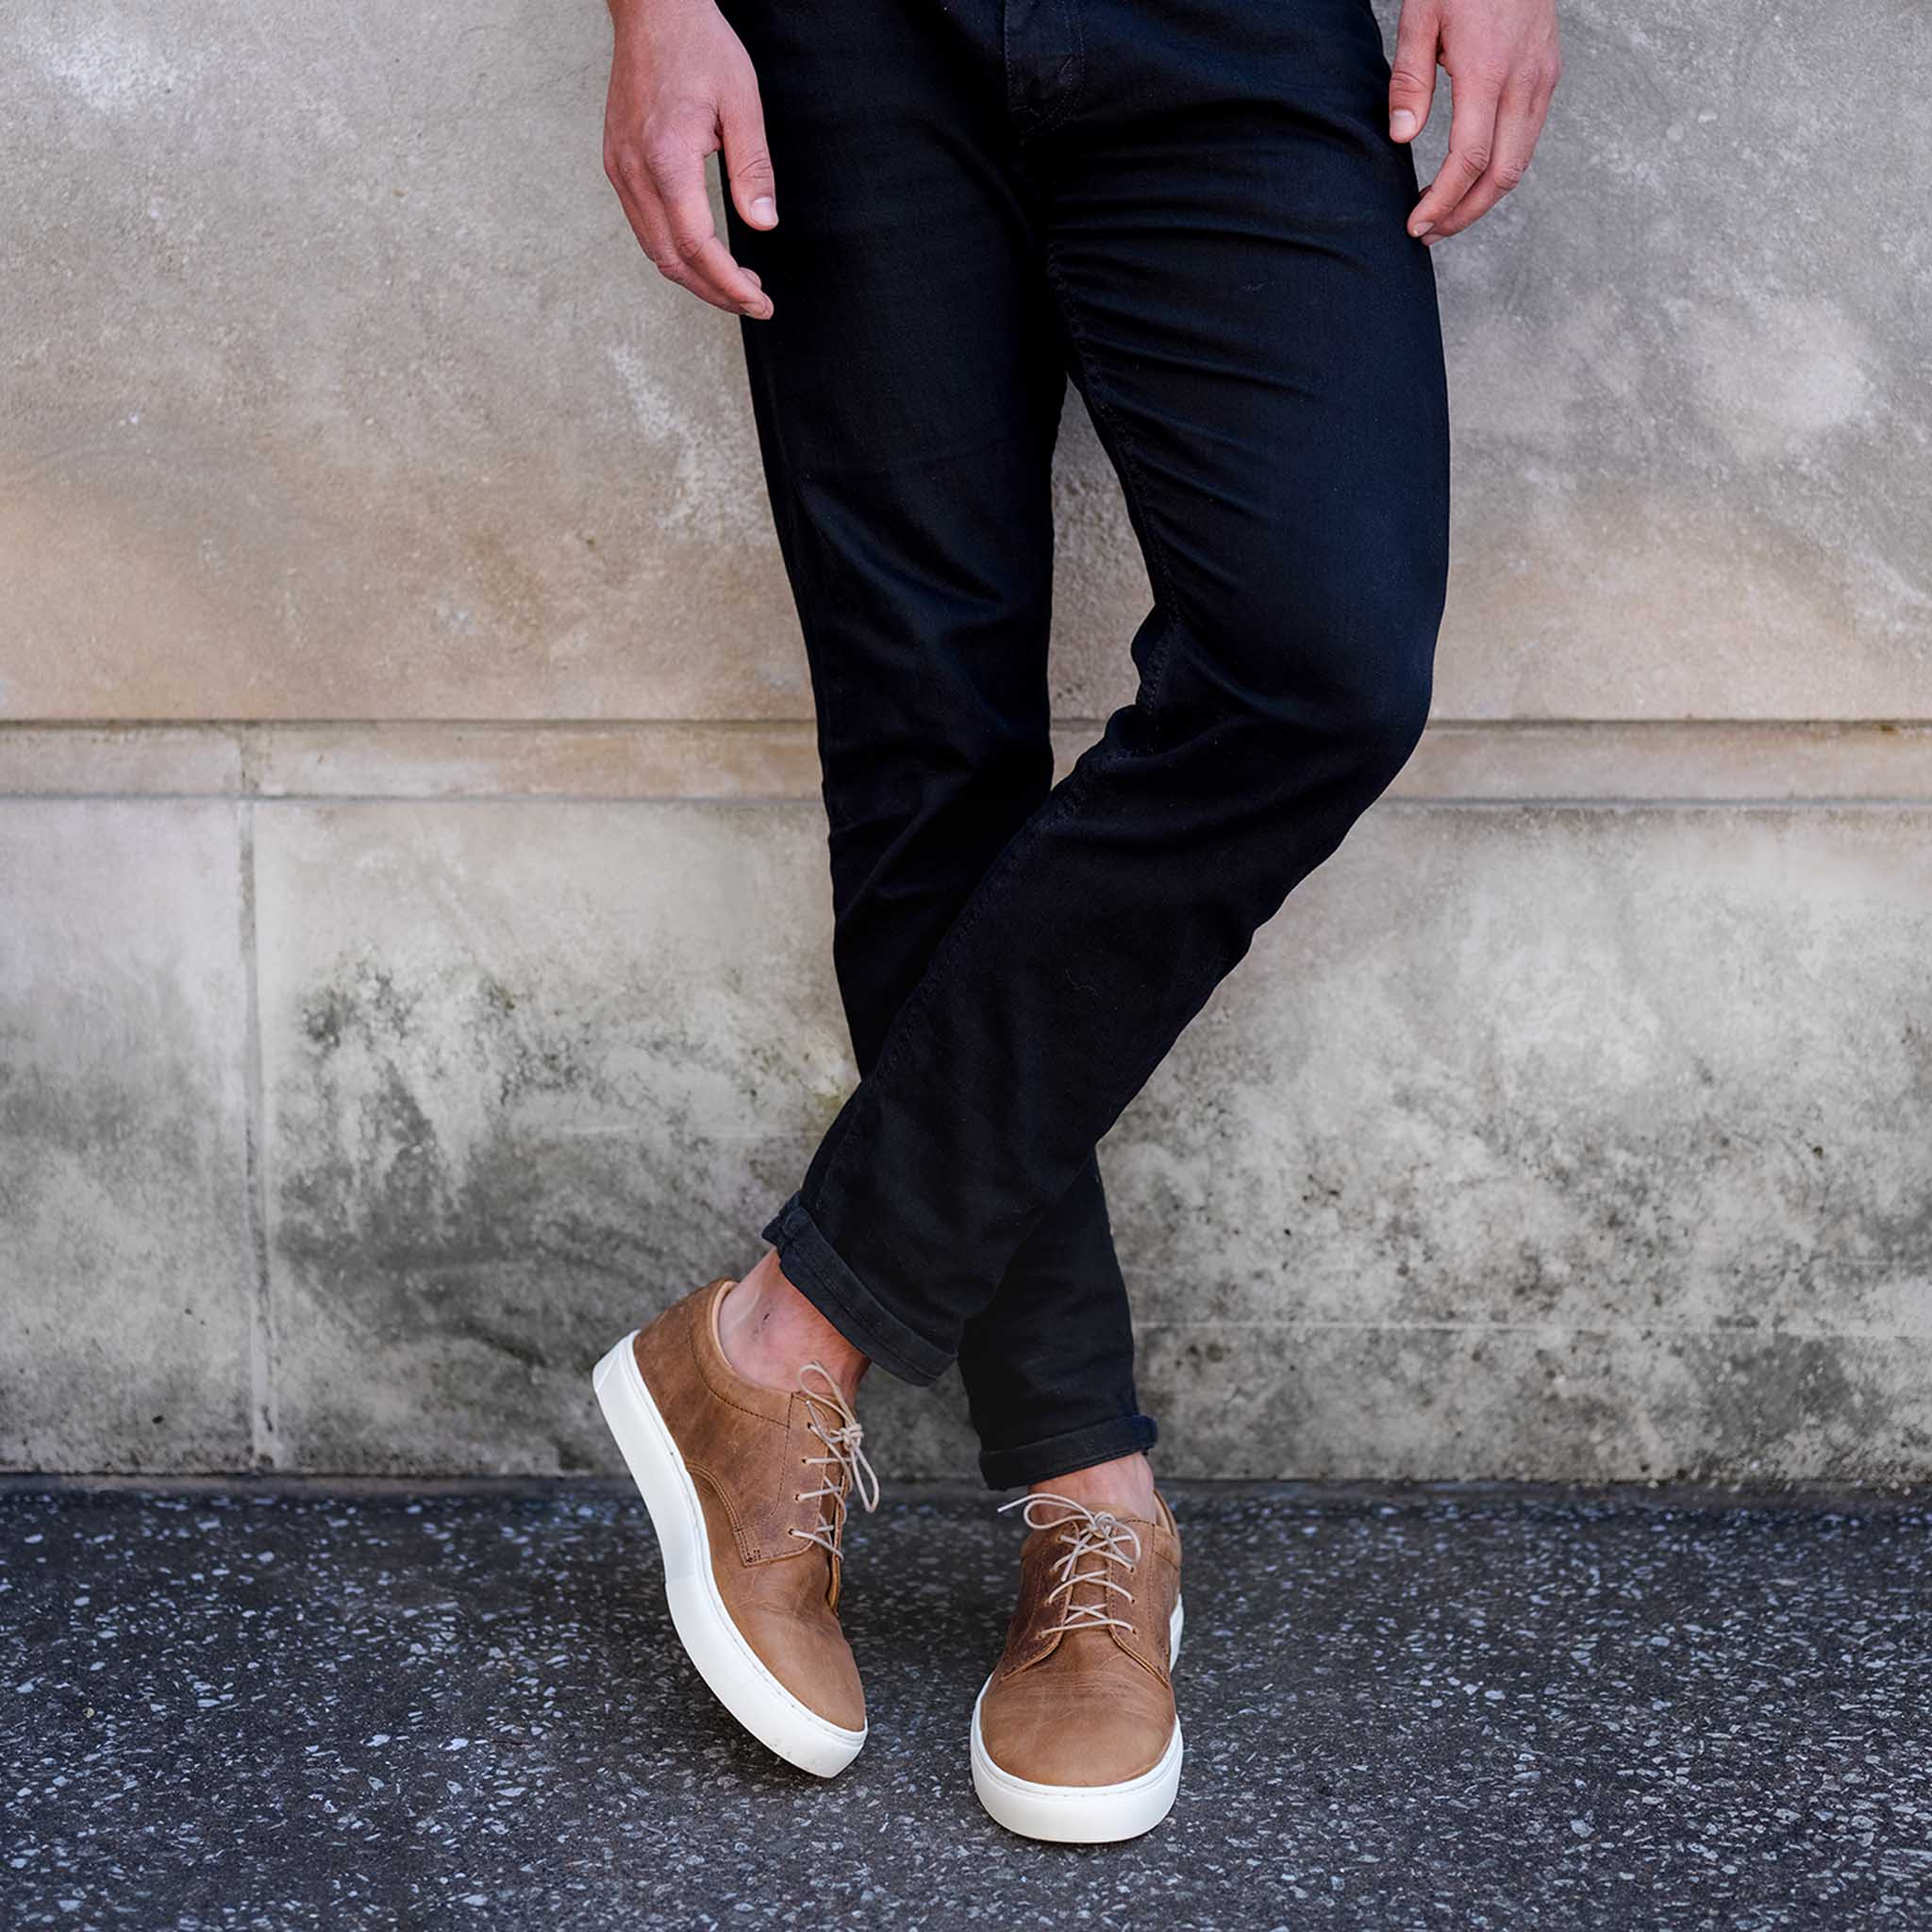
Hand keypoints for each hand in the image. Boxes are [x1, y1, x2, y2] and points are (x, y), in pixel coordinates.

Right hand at [603, 0, 776, 316]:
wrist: (652, 8)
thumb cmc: (699, 45)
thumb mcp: (742, 101)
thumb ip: (752, 167)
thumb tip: (763, 225)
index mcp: (666, 157)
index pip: (696, 245)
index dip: (729, 284)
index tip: (759, 302)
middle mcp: (634, 169)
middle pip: (671, 260)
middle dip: (714, 292)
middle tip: (753, 302)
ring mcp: (619, 168)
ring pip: (653, 249)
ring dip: (694, 277)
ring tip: (734, 284)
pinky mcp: (616, 163)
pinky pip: (643, 225)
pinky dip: (673, 252)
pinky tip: (703, 253)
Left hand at [1388, 0, 1560, 244]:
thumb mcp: (1420, 14)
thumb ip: (1410, 79)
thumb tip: (1403, 138)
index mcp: (1488, 70)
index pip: (1470, 159)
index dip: (1443, 201)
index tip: (1417, 224)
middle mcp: (1525, 80)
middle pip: (1503, 175)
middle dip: (1464, 214)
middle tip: (1428, 232)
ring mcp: (1543, 78)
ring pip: (1521, 162)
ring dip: (1483, 197)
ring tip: (1444, 212)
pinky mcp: (1549, 73)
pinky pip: (1528, 137)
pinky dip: (1501, 169)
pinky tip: (1471, 175)